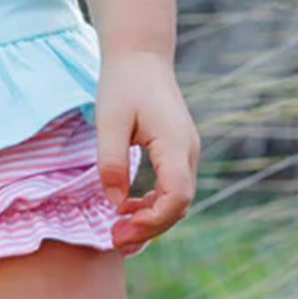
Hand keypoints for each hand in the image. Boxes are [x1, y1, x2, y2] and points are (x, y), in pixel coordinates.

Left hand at [94, 51, 200, 255]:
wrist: (140, 57)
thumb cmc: (123, 84)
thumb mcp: (108, 121)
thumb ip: (112, 162)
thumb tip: (116, 203)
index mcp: (176, 144)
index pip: (176, 197)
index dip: (152, 220)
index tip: (120, 228)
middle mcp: (188, 152)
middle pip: (178, 205)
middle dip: (148, 228)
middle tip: (114, 241)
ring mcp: (186, 154)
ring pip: (175, 201)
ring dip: (150, 220)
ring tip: (118, 234)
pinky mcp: (176, 153)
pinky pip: (170, 189)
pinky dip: (152, 205)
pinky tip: (127, 211)